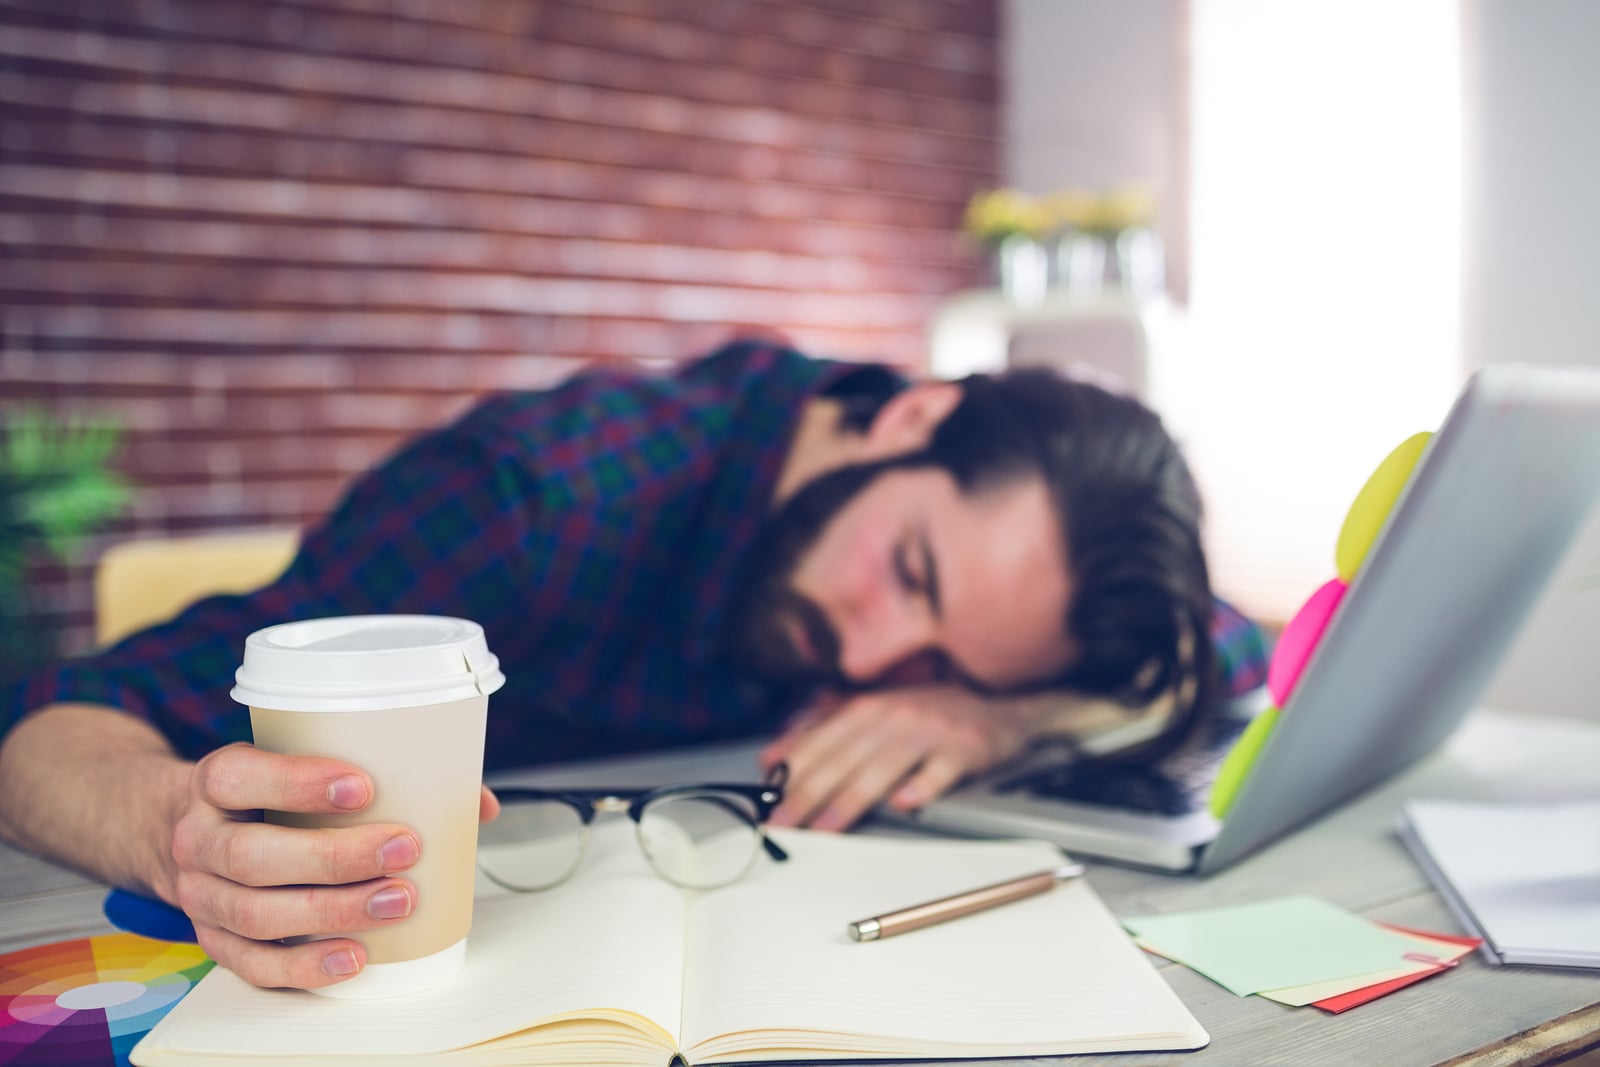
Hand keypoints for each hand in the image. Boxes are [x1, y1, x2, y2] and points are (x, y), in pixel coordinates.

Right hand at [168, 742, 498, 990]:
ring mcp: (200, 896)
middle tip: (404, 848)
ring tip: (397, 901)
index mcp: (215, 782)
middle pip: (252, 855)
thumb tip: (476, 802)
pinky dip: (306, 964)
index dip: (297, 782)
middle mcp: (198, 840)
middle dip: (334, 857)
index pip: (240, 777)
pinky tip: (354, 955)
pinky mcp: (213, 941)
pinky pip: (254, 963)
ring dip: (333, 911)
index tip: (362, 786)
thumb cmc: (261, 795)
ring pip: (256, 913)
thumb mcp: (295, 764)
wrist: (174, 828)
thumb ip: (378, 769)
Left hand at [758, 685, 1042, 831]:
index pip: (820, 745)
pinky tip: (906, 803)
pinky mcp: (963, 747)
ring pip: (882, 767)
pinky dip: (923, 786)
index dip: (791, 777)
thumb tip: (774, 756)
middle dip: (808, 794)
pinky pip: (940, 769)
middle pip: (843, 759)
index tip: (767, 805)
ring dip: (851, 799)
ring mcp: (929, 731)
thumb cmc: (929, 714)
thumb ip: (823, 733)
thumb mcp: (874, 713)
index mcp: (867, 709)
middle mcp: (893, 716)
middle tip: (784, 825)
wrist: (998, 705)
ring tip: (826, 827)